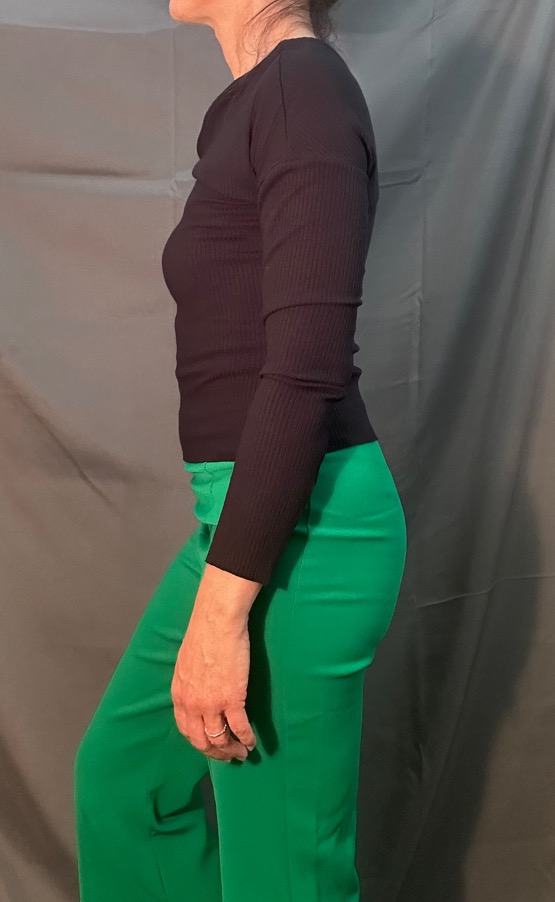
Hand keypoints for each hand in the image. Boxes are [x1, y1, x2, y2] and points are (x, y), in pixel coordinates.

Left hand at [171, 600, 256, 761]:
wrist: (216, 621)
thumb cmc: (204, 634)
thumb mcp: (186, 662)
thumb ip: (190, 682)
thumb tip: (198, 689)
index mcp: (180, 694)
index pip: (186, 730)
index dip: (199, 742)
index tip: (210, 747)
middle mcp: (192, 704)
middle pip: (201, 741)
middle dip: (216, 753)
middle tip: (228, 757)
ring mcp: (211, 703)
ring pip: (219, 739)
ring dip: (232, 750)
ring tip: (242, 753)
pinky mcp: (232, 698)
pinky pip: (240, 727)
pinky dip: (247, 738)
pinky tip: (252, 742)